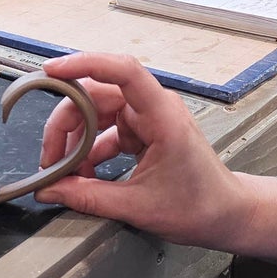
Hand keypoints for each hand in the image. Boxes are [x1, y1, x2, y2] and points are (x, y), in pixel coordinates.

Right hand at [35, 52, 252, 247]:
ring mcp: (148, 118)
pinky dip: (89, 150)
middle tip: (50, 158)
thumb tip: (50, 190)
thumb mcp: (138, 206)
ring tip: (64, 172)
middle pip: (97, 95)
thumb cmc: (200, 205)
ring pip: (97, 113)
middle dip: (67, 124)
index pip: (123, 70)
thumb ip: (89, 197)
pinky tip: (82, 176)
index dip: (85, 63)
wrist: (226, 214)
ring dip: (75, 140)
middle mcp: (154, 108)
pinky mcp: (143, 131)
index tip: (53, 71)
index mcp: (162, 116)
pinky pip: (106, 130)